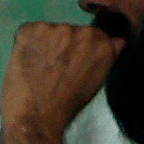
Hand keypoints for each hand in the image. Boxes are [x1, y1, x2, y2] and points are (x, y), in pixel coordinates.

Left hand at [1, 16, 125, 142]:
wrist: (36, 115)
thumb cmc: (67, 104)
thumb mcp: (98, 80)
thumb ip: (106, 57)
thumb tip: (118, 41)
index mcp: (103, 44)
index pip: (95, 35)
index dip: (81, 48)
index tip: (73, 60)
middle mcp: (83, 31)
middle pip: (72, 31)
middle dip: (64, 44)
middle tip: (53, 66)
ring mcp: (56, 28)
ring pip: (50, 31)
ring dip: (44, 43)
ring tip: (38, 66)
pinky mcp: (31, 30)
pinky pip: (28, 31)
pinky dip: (25, 43)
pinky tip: (25, 61)